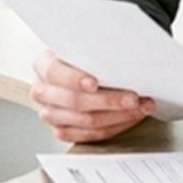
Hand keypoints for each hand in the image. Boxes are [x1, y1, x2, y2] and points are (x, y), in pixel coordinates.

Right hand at [30, 49, 155, 142]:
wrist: (72, 71)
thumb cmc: (79, 58)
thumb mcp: (80, 47)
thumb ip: (91, 51)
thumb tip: (119, 52)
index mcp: (43, 66)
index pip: (55, 73)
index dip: (75, 79)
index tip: (95, 83)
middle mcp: (43, 92)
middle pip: (74, 102)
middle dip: (109, 100)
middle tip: (132, 98)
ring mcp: (51, 115)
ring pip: (86, 122)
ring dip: (119, 116)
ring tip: (140, 107)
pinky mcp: (63, 131)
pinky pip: (91, 135)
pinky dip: (115, 127)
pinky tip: (130, 117)